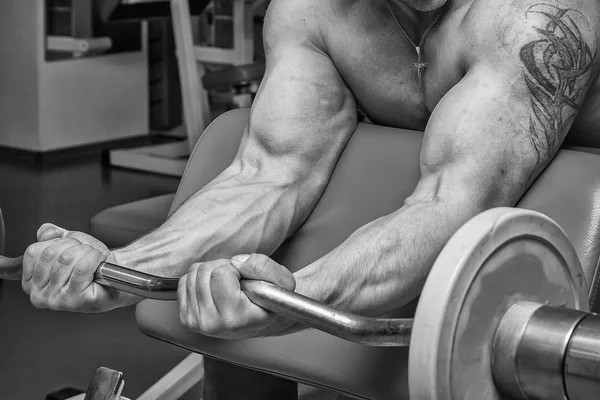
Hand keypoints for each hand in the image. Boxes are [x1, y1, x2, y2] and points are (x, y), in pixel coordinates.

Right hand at [21, 224, 124, 312]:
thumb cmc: (90, 263)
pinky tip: (99, 260)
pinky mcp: (74, 300)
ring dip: (86, 251)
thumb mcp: (68, 243)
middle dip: (73, 244)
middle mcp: (38, 294)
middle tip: (85, 250)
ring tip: (93, 257)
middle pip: (50, 254)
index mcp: (30, 282)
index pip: (33, 251)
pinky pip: (82, 268)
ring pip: (67, 259)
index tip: (69, 247)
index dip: (56, 241)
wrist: (114, 277)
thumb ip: (52, 234)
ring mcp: (55, 300)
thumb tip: (46, 233)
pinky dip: (94, 257)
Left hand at [178, 253, 295, 339]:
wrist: (260, 320)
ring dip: (211, 272)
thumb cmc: (270, 300)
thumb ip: (263, 266)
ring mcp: (196, 323)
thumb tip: (236, 261)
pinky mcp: (186, 319)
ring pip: (193, 273)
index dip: (235, 269)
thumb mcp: (281, 281)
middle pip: (204, 271)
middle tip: (236, 281)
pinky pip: (184, 282)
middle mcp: (212, 324)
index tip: (245, 281)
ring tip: (227, 286)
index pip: (220, 274)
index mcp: (235, 318)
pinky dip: (200, 279)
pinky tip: (215, 290)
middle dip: (222, 267)